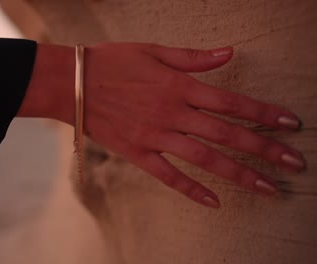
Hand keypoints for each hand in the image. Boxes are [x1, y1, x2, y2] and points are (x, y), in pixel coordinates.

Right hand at [20, 43, 304, 208]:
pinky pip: (168, 176)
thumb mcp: (153, 50)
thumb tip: (229, 53)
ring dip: (239, 174)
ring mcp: (155, 136)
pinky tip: (214, 203)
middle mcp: (172, 113)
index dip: (263, 113)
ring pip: (204, 159)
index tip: (290, 124)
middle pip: (226, 134)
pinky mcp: (137, 153)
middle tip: (294, 164)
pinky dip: (192, 190)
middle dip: (264, 149)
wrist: (72, 83)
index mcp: (179, 85)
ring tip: (268, 188)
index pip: (231, 101)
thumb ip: (193, 56)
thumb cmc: (112, 62)